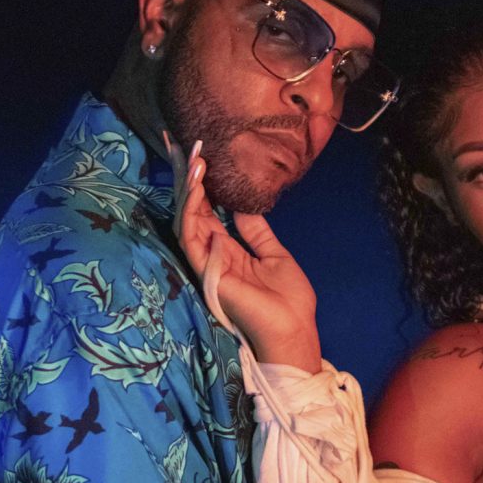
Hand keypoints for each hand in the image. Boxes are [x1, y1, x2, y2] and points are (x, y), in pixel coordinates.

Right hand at [163, 132, 321, 371]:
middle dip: (192, 184)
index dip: (205, 189)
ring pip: (188, 222)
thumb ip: (256, 232)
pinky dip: (190, 213)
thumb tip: (244, 206)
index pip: (211, 215)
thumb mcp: (275, 255)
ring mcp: (208, 264)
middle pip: (196, 214)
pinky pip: (191, 238)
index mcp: (231, 252)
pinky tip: (196, 189)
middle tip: (191, 151)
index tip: (205, 162)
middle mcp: (215, 255)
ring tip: (193, 162)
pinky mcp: (206, 272)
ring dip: (188, 192)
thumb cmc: (289, 300)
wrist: (293, 331)